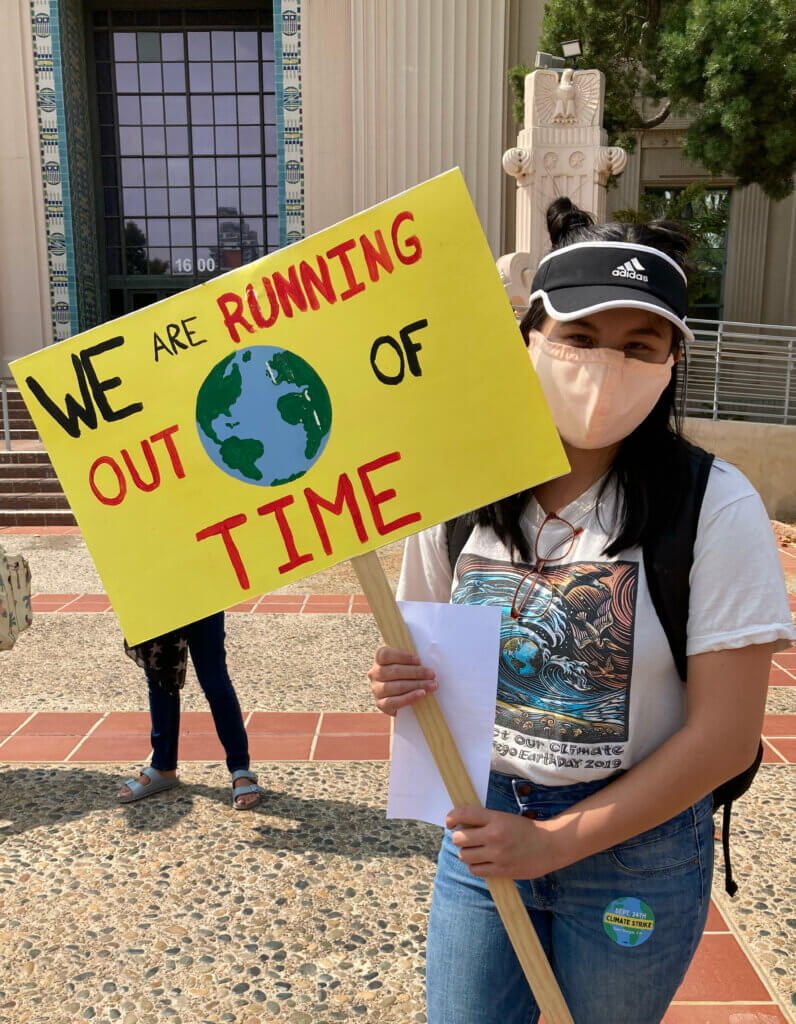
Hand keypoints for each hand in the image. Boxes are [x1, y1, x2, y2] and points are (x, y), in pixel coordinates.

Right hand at [368, 646, 436, 715]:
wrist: (402, 699)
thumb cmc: (407, 676)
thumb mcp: (406, 664)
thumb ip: (412, 661)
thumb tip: (427, 660)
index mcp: (379, 660)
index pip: (385, 654)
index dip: (402, 657)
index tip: (419, 660)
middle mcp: (374, 673)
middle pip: (394, 671)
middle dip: (416, 672)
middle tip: (432, 674)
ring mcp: (376, 689)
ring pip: (396, 686)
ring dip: (417, 685)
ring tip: (431, 685)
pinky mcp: (380, 704)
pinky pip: (394, 701)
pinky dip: (410, 697)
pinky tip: (422, 694)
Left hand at [446, 805, 563, 879]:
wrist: (549, 845)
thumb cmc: (525, 830)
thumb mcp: (504, 817)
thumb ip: (484, 820)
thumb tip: (459, 823)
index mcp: (495, 819)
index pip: (464, 813)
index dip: (451, 817)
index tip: (450, 821)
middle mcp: (494, 836)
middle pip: (458, 838)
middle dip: (459, 837)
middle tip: (466, 838)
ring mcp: (497, 855)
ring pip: (464, 855)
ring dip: (466, 853)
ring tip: (475, 851)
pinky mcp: (501, 871)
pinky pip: (475, 870)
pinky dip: (475, 866)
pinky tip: (483, 862)